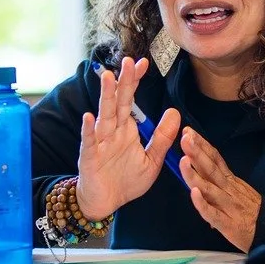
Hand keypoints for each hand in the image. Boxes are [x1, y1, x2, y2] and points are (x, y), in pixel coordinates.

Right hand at [76, 57, 180, 220]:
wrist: (106, 202)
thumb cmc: (126, 180)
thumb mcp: (152, 160)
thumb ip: (162, 138)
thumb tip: (175, 112)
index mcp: (126, 129)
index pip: (131, 99)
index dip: (136, 81)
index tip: (144, 63)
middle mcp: (112, 131)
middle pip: (118, 102)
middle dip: (123, 82)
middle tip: (129, 61)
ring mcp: (99, 142)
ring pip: (103, 116)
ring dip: (105, 97)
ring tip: (108, 78)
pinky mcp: (90, 157)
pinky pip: (89, 141)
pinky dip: (89, 130)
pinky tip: (90, 117)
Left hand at [179, 128, 263, 250]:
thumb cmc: (252, 209)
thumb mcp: (239, 188)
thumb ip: (221, 179)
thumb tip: (202, 164)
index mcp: (229, 180)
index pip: (215, 159)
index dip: (202, 145)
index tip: (188, 131)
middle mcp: (227, 189)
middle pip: (211, 168)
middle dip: (197, 152)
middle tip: (185, 137)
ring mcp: (226, 205)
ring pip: (208, 188)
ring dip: (195, 174)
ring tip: (183, 160)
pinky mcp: (226, 223)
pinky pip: (212, 213)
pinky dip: (202, 203)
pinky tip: (193, 193)